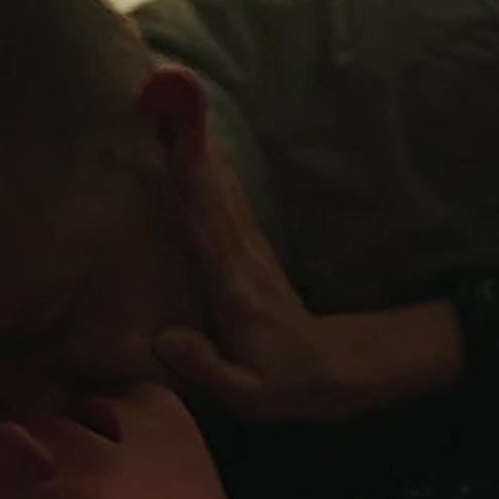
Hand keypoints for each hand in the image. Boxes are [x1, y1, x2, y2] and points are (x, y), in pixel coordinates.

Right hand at [153, 137, 460, 420]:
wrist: (335, 372)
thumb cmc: (286, 387)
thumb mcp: (248, 395)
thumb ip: (207, 367)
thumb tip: (165, 339)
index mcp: (235, 291)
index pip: (206, 229)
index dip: (186, 188)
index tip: (163, 147)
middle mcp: (243, 261)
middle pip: (213, 196)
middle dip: (189, 151)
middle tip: (163, 104)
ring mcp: (252, 253)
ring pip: (224, 192)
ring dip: (202, 152)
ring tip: (178, 113)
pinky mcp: (255, 252)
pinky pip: (232, 203)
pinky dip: (217, 172)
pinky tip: (206, 151)